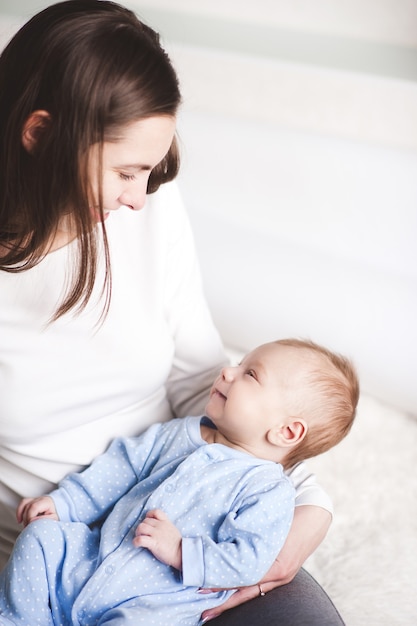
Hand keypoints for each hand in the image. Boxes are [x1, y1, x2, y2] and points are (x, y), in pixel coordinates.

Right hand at [17, 496, 58, 526]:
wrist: (59, 508)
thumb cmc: (56, 514)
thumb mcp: (54, 518)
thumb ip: (45, 520)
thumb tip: (33, 521)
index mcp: (46, 502)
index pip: (34, 507)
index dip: (30, 517)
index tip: (31, 525)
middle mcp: (40, 499)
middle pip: (28, 507)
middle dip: (27, 519)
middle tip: (30, 528)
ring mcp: (35, 499)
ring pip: (24, 504)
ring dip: (22, 516)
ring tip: (26, 525)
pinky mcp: (31, 502)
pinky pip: (22, 504)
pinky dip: (19, 512)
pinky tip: (20, 520)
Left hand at [133, 508, 181, 569]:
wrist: (181, 553)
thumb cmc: (178, 544)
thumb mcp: (173, 530)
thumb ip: (165, 526)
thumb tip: (157, 527)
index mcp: (166, 522)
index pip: (155, 511)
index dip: (149, 515)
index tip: (148, 522)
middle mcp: (160, 526)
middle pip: (145, 521)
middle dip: (142, 527)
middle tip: (142, 535)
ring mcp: (156, 534)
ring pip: (141, 527)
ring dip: (138, 533)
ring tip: (139, 538)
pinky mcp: (153, 543)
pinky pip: (140, 539)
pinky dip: (136, 542)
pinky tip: (137, 545)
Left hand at [200, 505, 331, 621]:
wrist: (314, 515)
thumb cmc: (291, 515)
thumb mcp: (271, 526)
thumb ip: (251, 536)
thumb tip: (225, 543)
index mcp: (278, 565)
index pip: (245, 580)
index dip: (223, 584)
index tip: (204, 586)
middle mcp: (280, 575)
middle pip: (247, 592)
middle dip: (225, 602)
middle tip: (204, 611)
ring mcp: (282, 577)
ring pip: (252, 591)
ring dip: (232, 598)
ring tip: (213, 608)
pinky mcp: (282, 575)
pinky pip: (259, 586)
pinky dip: (244, 590)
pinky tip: (230, 594)